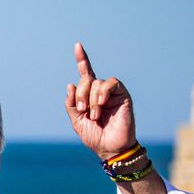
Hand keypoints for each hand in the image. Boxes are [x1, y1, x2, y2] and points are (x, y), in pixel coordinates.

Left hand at [65, 43, 136, 159]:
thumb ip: (72, 104)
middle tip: (82, 110)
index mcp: (89, 96)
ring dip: (91, 100)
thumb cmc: (95, 136)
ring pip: (96, 83)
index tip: (77, 45)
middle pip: (86, 79)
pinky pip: (111, 83)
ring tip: (94, 115)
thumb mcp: (77, 121)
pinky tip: (101, 104)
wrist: (109, 147)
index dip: (82, 59)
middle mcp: (100, 91)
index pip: (86, 74)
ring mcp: (112, 92)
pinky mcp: (122, 95)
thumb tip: (70, 84)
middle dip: (80, 94)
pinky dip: (102, 92)